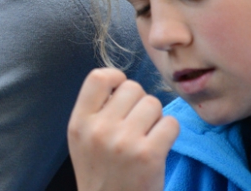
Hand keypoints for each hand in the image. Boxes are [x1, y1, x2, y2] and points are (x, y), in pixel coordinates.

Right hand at [67, 68, 179, 190]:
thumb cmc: (99, 172)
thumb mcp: (81, 139)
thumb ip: (94, 110)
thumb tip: (120, 83)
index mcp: (79, 122)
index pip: (98, 77)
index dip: (116, 77)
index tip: (120, 90)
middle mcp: (99, 129)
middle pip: (132, 88)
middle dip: (139, 101)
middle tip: (136, 122)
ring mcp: (125, 142)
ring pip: (153, 103)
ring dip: (155, 117)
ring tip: (146, 135)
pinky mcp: (149, 155)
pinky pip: (170, 123)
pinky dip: (169, 131)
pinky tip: (159, 144)